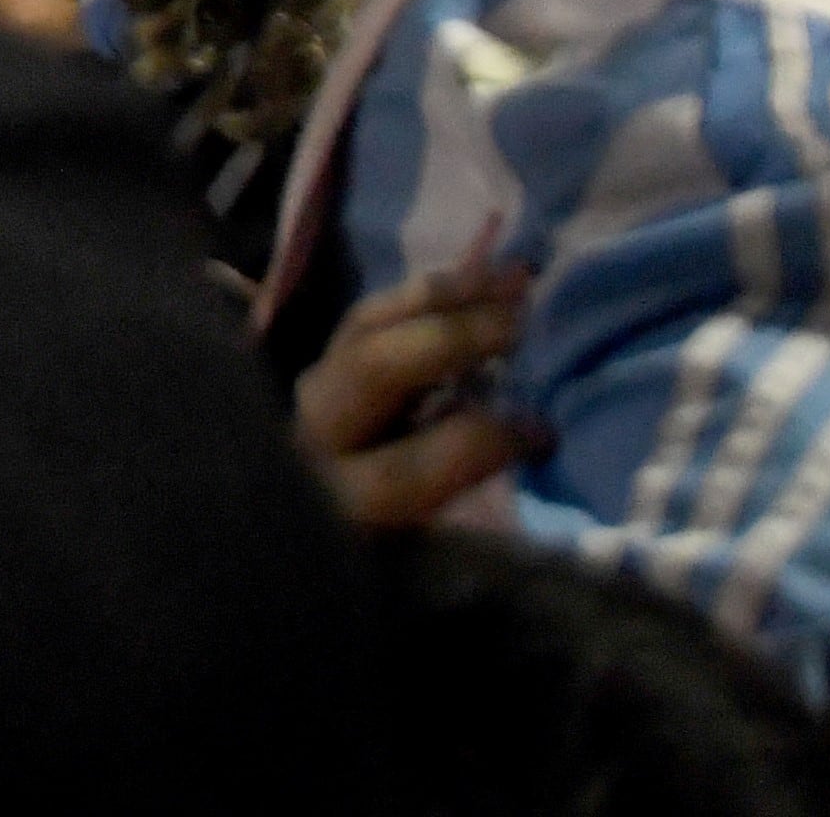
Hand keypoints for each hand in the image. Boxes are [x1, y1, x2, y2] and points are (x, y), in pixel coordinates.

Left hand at [293, 259, 536, 527]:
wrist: (286, 538)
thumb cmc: (380, 551)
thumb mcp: (424, 549)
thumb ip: (467, 493)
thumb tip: (534, 435)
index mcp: (344, 504)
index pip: (412, 464)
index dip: (487, 441)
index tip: (544, 430)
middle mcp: (316, 437)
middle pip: (375, 367)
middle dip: (454, 337)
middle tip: (523, 325)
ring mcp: (311, 390)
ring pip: (368, 324)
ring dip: (443, 296)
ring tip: (509, 279)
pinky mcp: (320, 363)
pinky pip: (370, 315)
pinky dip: (426, 295)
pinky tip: (476, 278)